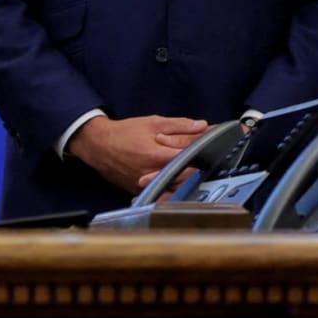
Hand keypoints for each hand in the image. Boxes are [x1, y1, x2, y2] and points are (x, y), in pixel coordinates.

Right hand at [67, 115, 208, 194]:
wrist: (97, 145)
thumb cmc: (123, 133)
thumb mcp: (151, 122)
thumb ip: (179, 125)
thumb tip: (203, 125)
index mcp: (159, 156)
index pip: (192, 158)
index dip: (209, 152)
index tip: (220, 149)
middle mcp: (153, 174)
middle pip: (188, 178)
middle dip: (203, 170)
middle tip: (214, 164)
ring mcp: (146, 185)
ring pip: (176, 191)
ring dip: (190, 184)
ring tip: (201, 176)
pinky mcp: (139, 191)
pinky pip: (162, 195)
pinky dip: (174, 191)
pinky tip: (182, 186)